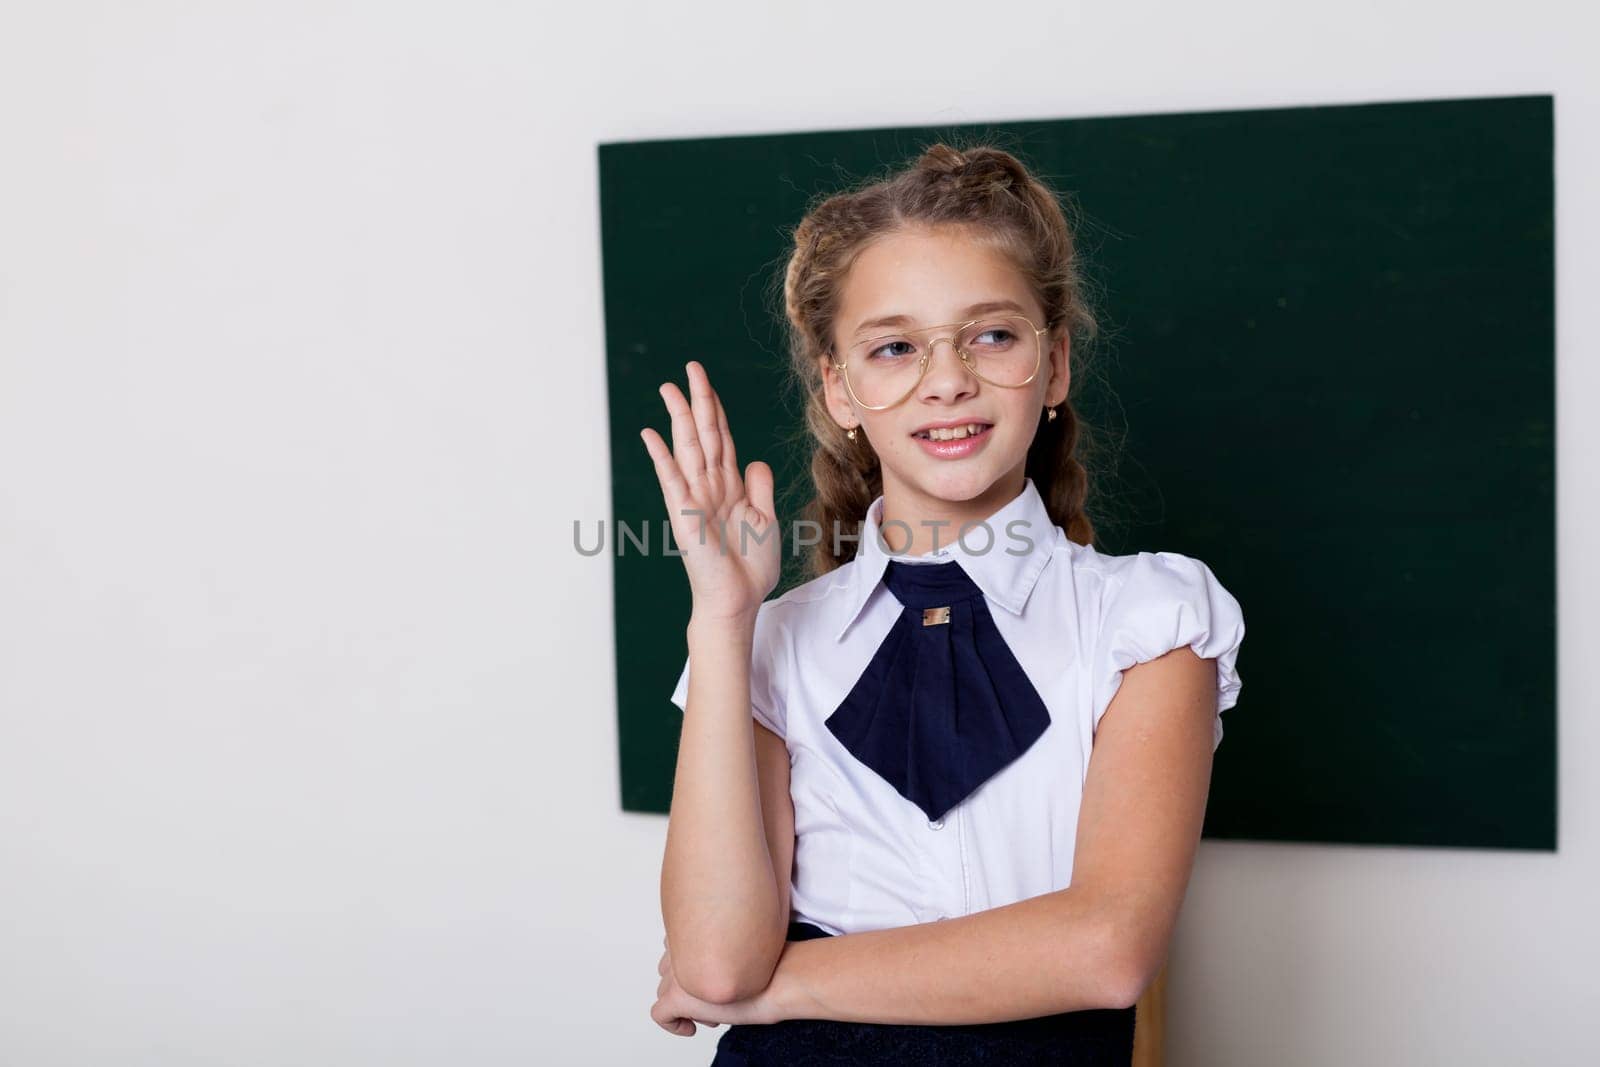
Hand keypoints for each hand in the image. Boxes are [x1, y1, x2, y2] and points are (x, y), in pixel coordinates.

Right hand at [640, 361, 780, 622]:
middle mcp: (710, 487)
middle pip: (704, 434)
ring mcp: (695, 498)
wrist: (738, 599)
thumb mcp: (767, 520)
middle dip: (697, 400)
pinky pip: (671, 479)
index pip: (722, 439)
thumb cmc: (750, 567)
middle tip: (690, 368)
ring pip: (688, 448)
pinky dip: (661, 456)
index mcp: (730, 487)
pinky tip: (651, 434)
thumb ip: (759, 487)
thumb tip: (753, 460)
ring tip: (669, 388)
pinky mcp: (684, 513)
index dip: (716, 410)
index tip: (707, 383)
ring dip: (679, 417)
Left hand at [651, 931, 780, 1035]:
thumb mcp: (741, 946)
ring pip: (665, 992)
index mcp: (695, 928)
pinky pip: (660, 1015)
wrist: (782, 978)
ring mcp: (677, 973)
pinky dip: (673, 1025)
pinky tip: (691, 1028)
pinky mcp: (677, 997)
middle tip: (715, 998)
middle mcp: (680, 948)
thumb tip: (709, 965)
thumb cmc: (770, 964)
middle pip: (668, 971)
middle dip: (689, 986)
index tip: (710, 975)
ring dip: (686, 1005)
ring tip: (713, 1011)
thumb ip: (718, 946)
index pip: (674, 945)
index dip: (692, 965)